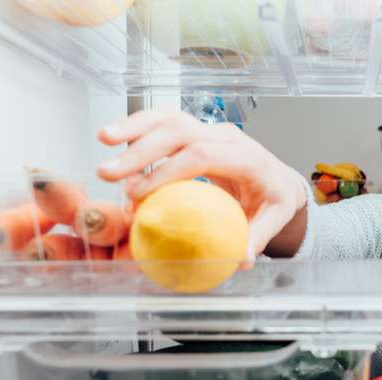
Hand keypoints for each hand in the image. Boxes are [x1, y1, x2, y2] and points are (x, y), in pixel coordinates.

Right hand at [96, 109, 307, 261]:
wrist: (278, 179)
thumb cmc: (273, 200)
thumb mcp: (273, 220)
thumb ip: (257, 238)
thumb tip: (241, 260)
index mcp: (248, 157)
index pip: (203, 155)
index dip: (168, 171)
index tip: (139, 193)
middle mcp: (227, 136)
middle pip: (181, 131)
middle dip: (142, 150)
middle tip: (110, 173)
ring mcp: (211, 129)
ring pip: (170, 118)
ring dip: (134, 127)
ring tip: (103, 139)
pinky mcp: (197, 130)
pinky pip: (165, 121)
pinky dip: (139, 126)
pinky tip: (114, 137)